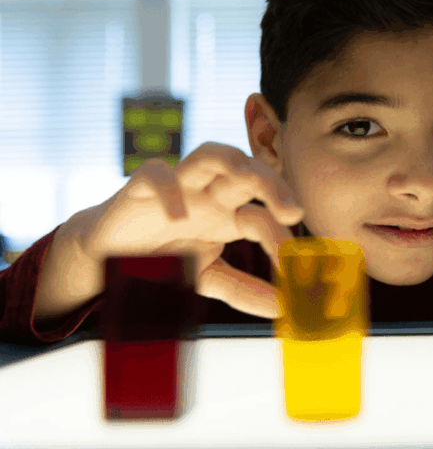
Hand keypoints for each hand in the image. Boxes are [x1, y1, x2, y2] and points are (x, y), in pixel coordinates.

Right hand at [63, 142, 302, 318]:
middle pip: (249, 173)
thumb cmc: (165, 260)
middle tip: (295, 211)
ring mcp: (178, 187)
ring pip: (209, 154)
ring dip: (230, 158)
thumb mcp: (209, 279)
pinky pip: (154, 172)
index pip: (263, 219)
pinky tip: (178, 215)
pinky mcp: (140, 188)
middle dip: (274, 185)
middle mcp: (210, 195)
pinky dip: (166, 188)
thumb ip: (245, 291)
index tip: (293, 268)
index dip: (280, 239)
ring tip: (246, 174)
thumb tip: (284, 308)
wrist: (108, 257)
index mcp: (230, 215)